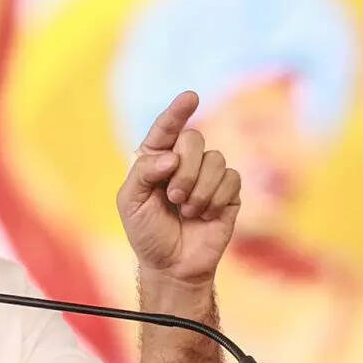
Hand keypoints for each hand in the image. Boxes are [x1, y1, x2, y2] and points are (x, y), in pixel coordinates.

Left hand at [116, 91, 240, 286]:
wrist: (173, 266)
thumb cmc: (147, 233)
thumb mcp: (131, 202)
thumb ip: (143, 172)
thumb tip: (172, 155)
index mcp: (156, 158)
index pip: (166, 128)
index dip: (177, 111)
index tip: (191, 97)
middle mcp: (183, 161)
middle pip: (194, 139)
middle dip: (185, 170)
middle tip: (174, 197)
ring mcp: (208, 175)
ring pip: (215, 159)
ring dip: (199, 190)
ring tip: (188, 211)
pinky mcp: (229, 192)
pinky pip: (231, 179)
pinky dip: (216, 199)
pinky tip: (206, 215)